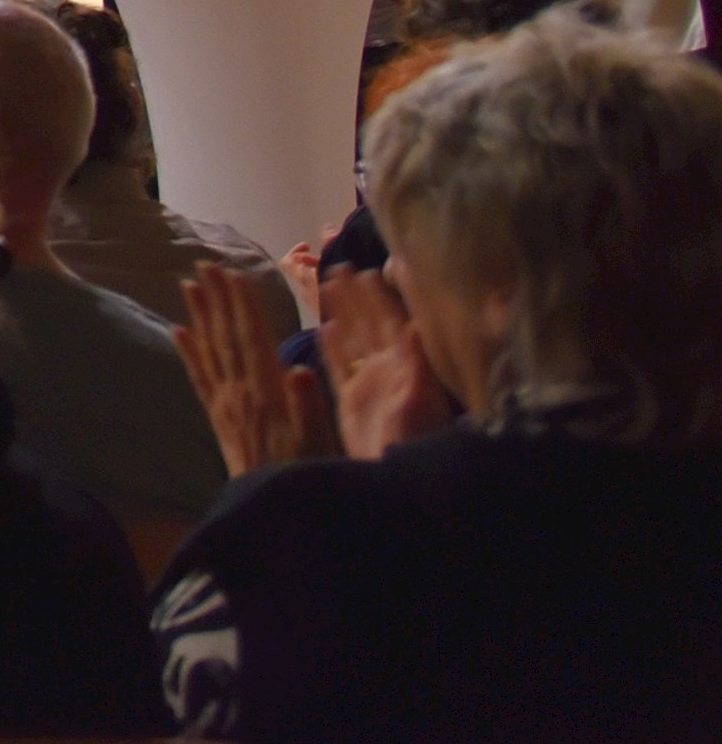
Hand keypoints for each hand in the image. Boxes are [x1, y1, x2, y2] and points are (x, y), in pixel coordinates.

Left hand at [175, 261, 335, 474]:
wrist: (272, 509)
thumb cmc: (306, 473)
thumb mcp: (318, 443)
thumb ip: (309, 406)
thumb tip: (300, 369)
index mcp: (267, 393)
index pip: (252, 339)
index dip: (243, 306)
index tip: (234, 275)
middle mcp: (240, 392)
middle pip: (227, 337)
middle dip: (218, 299)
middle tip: (205, 264)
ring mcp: (225, 403)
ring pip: (210, 350)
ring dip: (200, 316)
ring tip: (189, 285)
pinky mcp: (218, 417)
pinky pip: (199, 379)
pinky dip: (188, 353)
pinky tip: (178, 332)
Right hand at [318, 266, 454, 457]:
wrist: (398, 478)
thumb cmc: (415, 439)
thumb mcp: (420, 399)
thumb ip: (415, 362)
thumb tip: (411, 323)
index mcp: (405, 364)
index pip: (390, 320)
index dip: (379, 296)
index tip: (365, 270)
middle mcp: (388, 367)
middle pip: (368, 322)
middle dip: (355, 295)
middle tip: (338, 266)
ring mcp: (370, 383)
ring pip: (352, 338)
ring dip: (341, 312)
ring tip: (326, 285)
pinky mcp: (353, 400)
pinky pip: (340, 366)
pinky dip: (332, 347)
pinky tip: (324, 329)